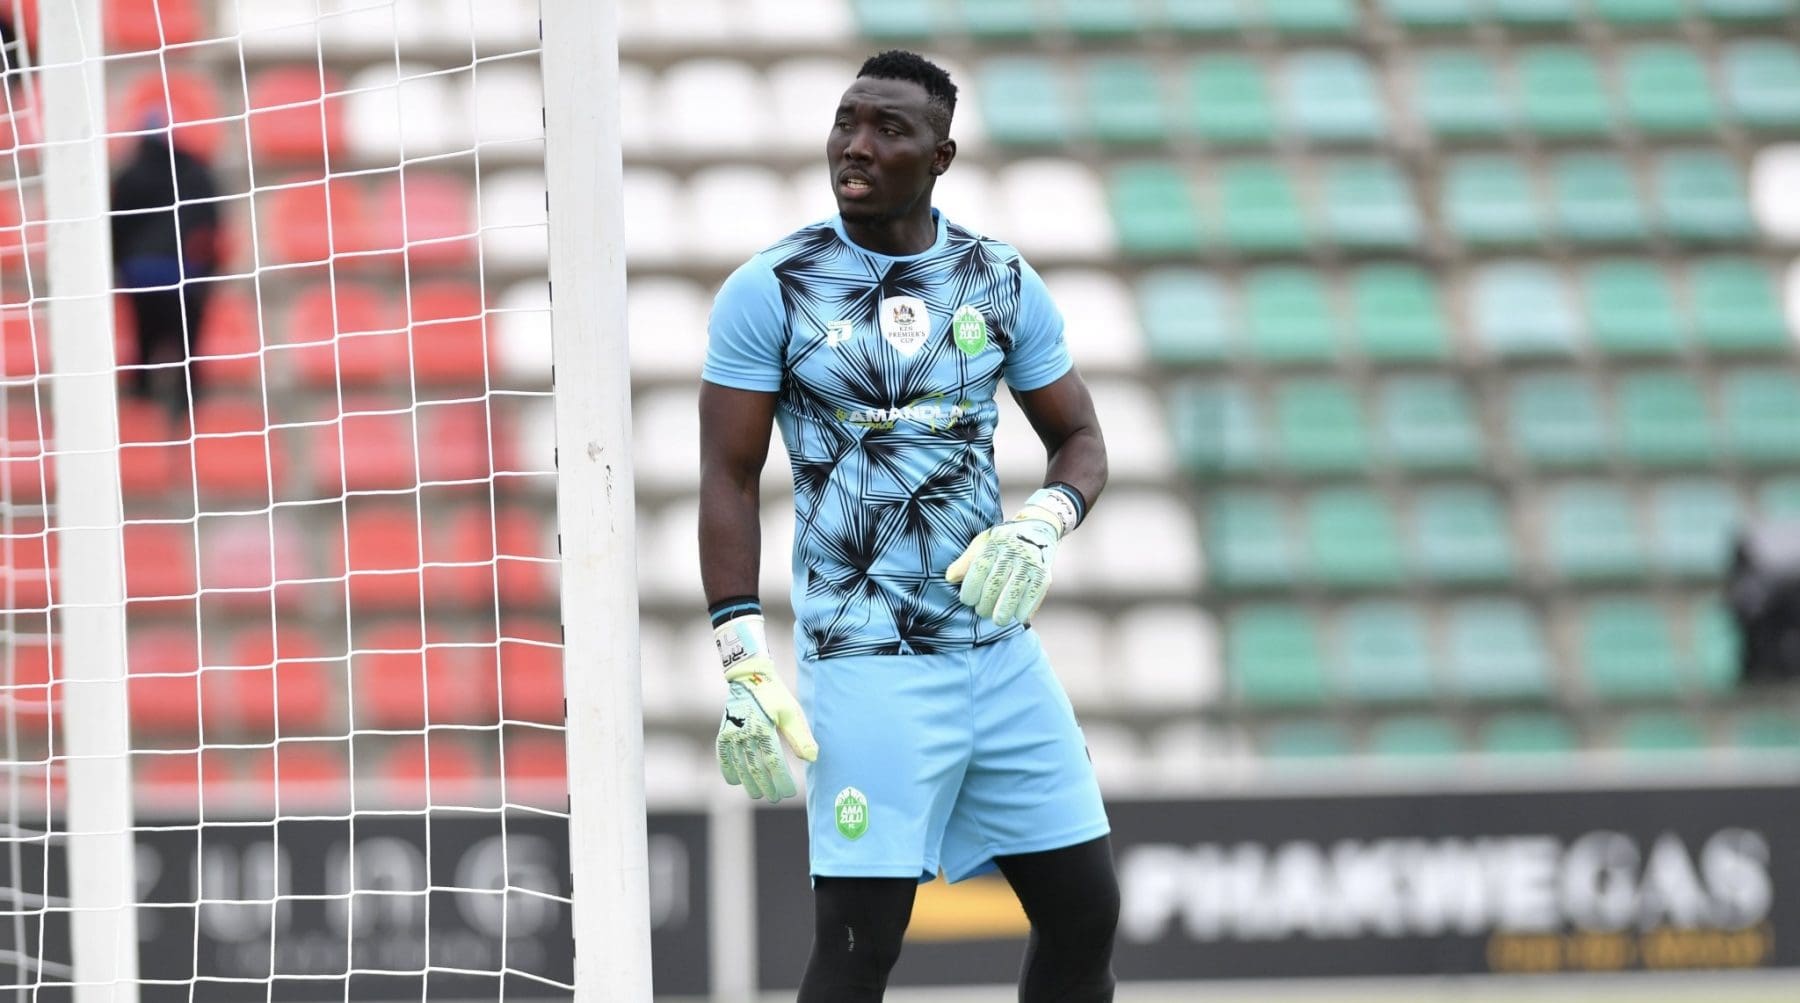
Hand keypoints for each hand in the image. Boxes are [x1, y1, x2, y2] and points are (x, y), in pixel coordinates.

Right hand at [713, 615, 816, 803]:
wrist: (750, 677)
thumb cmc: (774, 695)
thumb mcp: (791, 713)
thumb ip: (800, 737)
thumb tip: (812, 758)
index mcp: (764, 728)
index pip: (774, 762)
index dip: (781, 780)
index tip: (789, 792)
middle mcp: (746, 732)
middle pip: (756, 768)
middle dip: (767, 786)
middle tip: (776, 798)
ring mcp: (732, 733)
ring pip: (740, 765)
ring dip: (749, 783)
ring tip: (758, 795)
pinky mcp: (724, 732)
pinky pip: (724, 756)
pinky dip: (728, 770)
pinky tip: (736, 782)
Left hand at [945, 488, 1075, 626]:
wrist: (1038, 529)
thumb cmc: (1004, 542)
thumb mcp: (984, 543)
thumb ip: (967, 561)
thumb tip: (949, 578)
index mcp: (996, 542)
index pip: (980, 567)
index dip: (971, 587)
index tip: (967, 601)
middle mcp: (1014, 551)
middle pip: (996, 582)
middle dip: (986, 602)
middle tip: (981, 611)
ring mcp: (1030, 563)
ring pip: (1014, 592)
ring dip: (1004, 610)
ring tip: (998, 619)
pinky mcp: (1044, 575)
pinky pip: (1033, 597)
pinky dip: (1024, 610)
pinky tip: (1018, 617)